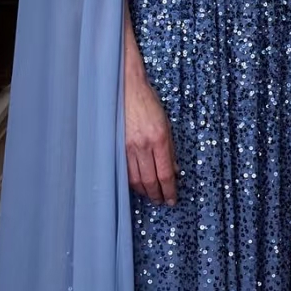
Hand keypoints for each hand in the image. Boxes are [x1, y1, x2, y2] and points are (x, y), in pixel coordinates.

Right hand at [125, 70, 177, 204]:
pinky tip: (137, 184)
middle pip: (150, 181)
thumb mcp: (166, 125)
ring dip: (144, 192)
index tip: (172, 199)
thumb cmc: (148, 104)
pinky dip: (131, 181)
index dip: (169, 191)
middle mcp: (143, 145)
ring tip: (151, 196)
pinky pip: (124, 170)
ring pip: (135, 179)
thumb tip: (174, 171)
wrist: (126, 89)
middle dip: (157, 195)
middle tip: (162, 201)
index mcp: (159, 139)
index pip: (165, 174)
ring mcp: (127, 146)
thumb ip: (170, 150)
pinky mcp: (116, 145)